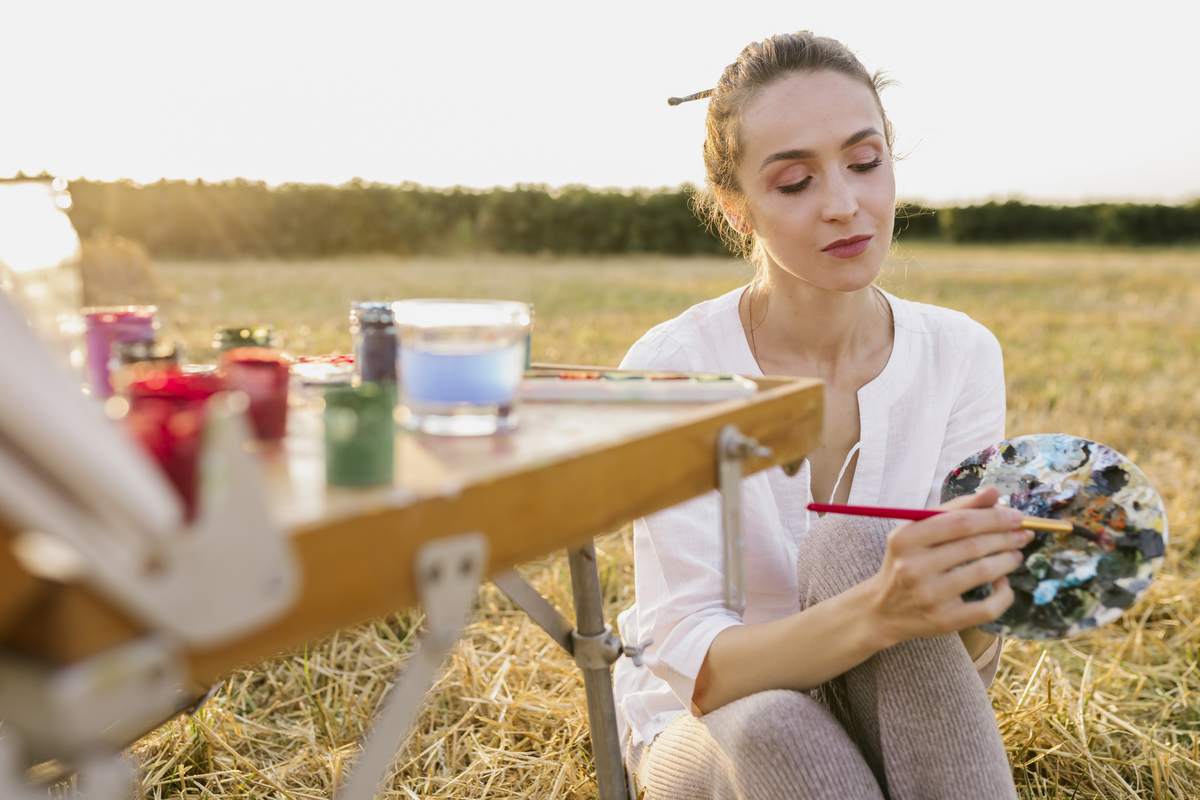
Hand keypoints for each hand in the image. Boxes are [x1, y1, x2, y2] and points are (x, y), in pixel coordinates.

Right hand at [865, 486, 1031, 648]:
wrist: (884, 611)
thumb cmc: (907, 563)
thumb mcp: (919, 532)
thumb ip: (955, 510)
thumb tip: (994, 493)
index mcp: (905, 539)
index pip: (958, 522)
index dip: (993, 517)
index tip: (1016, 516)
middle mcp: (912, 567)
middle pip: (973, 546)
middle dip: (1006, 537)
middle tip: (1023, 534)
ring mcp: (928, 596)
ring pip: (983, 573)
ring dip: (1008, 560)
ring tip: (1015, 555)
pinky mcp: (943, 621)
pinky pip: (987, 607)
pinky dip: (1004, 593)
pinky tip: (1003, 583)